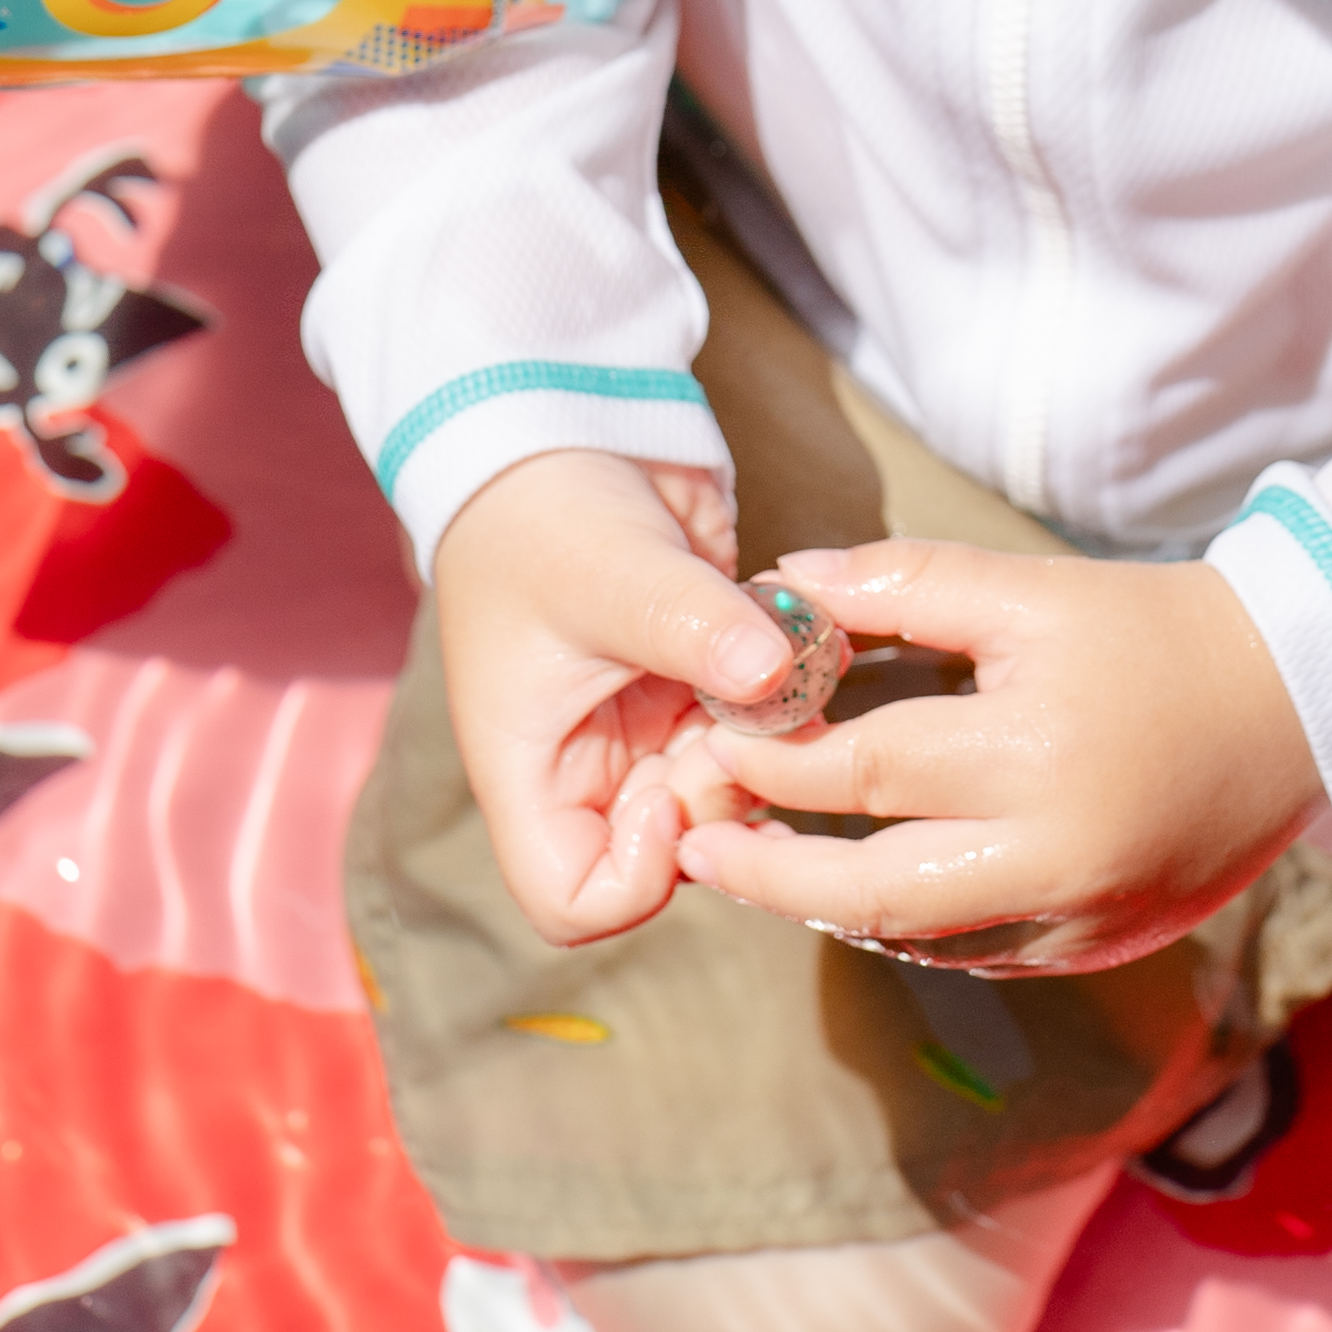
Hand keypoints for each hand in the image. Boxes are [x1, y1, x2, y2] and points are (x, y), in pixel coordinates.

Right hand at [431, 447, 810, 946]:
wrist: (570, 430)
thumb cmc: (546, 510)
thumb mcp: (612, 570)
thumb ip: (692, 626)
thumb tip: (773, 670)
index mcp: (531, 772)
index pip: (573, 900)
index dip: (634, 874)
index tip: (666, 791)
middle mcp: (591, 770)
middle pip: (670, 855)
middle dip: (721, 798)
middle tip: (750, 717)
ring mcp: (651, 734)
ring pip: (728, 794)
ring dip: (768, 745)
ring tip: (779, 664)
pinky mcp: (704, 687)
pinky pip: (761, 732)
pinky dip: (790, 700)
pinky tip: (800, 641)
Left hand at [664, 543, 1325, 975]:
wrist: (1294, 704)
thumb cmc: (1154, 632)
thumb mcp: (1032, 590)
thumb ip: (903, 584)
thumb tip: (783, 587)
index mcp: (1033, 755)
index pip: (866, 771)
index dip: (774, 762)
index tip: (712, 747)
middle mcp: (1056, 854)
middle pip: (874, 891)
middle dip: (771, 874)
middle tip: (698, 848)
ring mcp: (1082, 915)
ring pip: (919, 940)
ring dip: (829, 907)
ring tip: (762, 867)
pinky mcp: (1101, 946)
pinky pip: (977, 954)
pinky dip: (908, 926)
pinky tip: (863, 890)